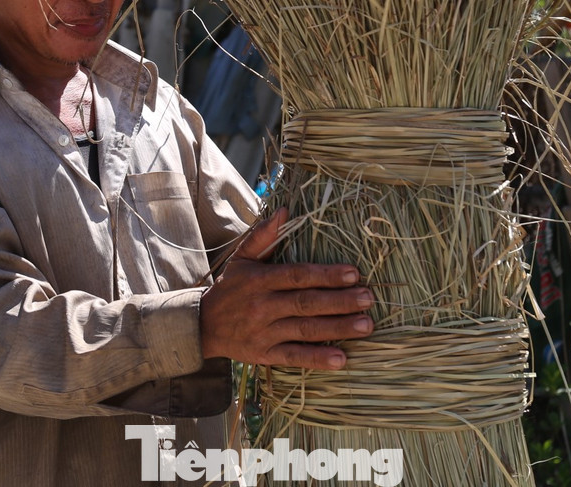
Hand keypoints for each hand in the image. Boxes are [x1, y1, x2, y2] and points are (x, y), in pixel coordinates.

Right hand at [200, 207, 372, 369]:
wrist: (202, 326)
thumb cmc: (229, 288)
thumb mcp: (241, 258)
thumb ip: (264, 235)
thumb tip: (286, 211)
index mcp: (260, 280)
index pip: (297, 276)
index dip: (325, 275)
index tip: (353, 274)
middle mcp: (263, 306)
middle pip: (306, 303)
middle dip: (339, 301)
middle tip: (368, 299)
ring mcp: (264, 332)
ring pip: (304, 330)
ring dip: (337, 329)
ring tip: (365, 326)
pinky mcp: (265, 354)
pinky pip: (294, 357)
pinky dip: (317, 359)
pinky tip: (341, 359)